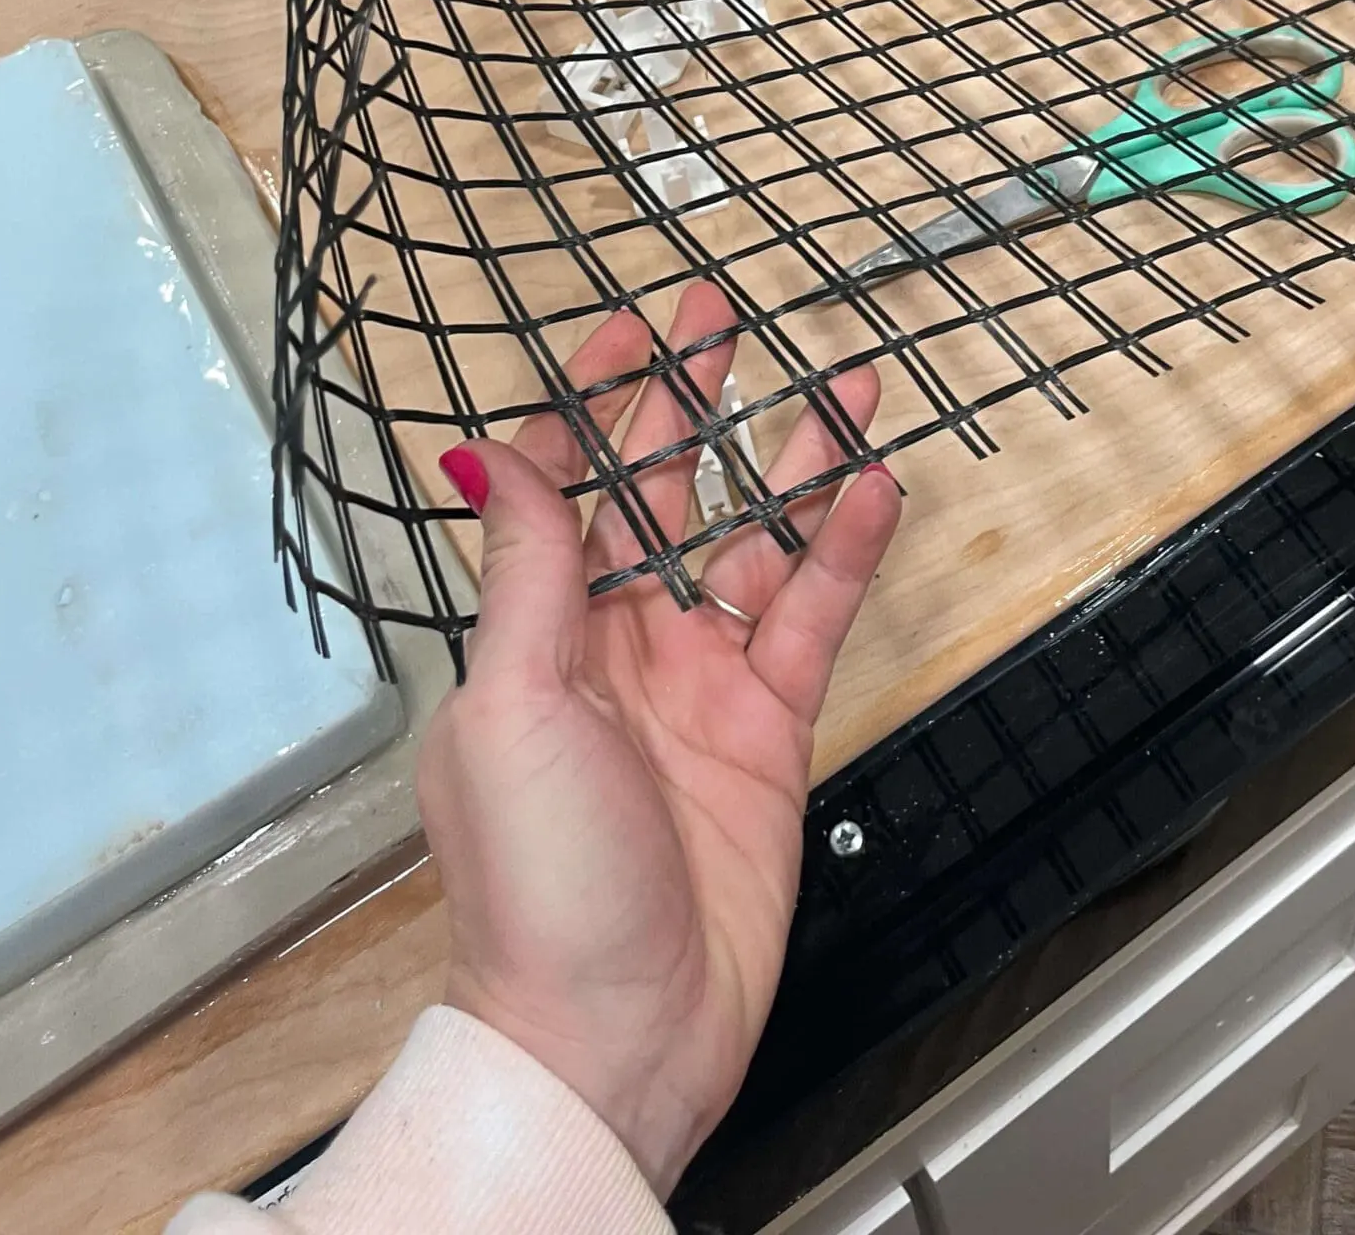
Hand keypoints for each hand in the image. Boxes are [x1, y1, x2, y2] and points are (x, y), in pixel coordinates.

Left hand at [415, 282, 901, 1195]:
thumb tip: (482, 454)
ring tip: (842, 384)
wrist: (616, 1035)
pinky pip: (812, 617)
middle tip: (728, 319)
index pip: (563, 487)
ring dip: (795, 464)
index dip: (593, 404)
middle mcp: (614, 649)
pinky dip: (844, 552)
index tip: (629, 331)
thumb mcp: (507, 708)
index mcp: (535, 636)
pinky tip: (872, 489)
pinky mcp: (767, 732)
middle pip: (662, 494)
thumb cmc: (534, 893)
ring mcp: (696, 687)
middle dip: (695, 403)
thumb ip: (523, 571)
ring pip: (754, 543)